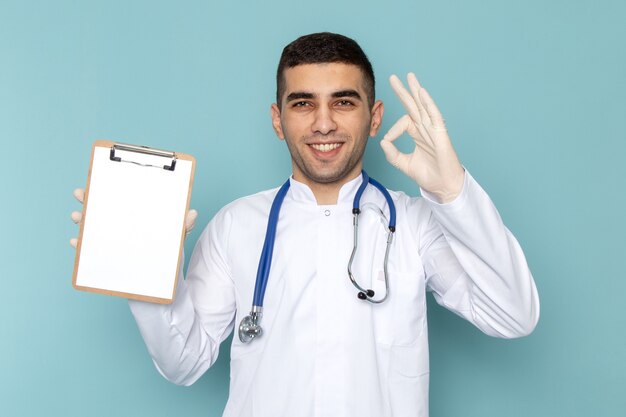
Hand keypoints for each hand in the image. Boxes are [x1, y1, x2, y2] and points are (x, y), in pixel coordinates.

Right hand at [69, 188, 197, 247]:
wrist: (161, 273)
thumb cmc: (166, 248)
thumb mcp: (175, 235)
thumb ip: (183, 225)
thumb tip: (193, 213)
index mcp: (133, 214)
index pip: (118, 197)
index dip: (105, 188)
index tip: (95, 180)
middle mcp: (119, 224)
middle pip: (99, 208)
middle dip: (87, 200)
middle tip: (81, 194)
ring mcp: (110, 239)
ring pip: (91, 227)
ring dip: (81, 220)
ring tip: (77, 217)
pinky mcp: (106, 256)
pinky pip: (88, 250)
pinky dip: (81, 246)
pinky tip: (76, 242)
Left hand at [380, 73, 464, 202]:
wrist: (443, 186)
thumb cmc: (428, 175)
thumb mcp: (403, 164)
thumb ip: (392, 153)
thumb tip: (382, 141)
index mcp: (417, 133)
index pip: (402, 122)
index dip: (392, 130)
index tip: (386, 141)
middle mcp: (425, 128)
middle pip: (413, 105)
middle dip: (403, 91)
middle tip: (393, 77)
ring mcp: (434, 129)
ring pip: (423, 105)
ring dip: (416, 90)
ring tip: (409, 76)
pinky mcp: (441, 133)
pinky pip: (434, 115)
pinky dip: (428, 103)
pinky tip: (421, 92)